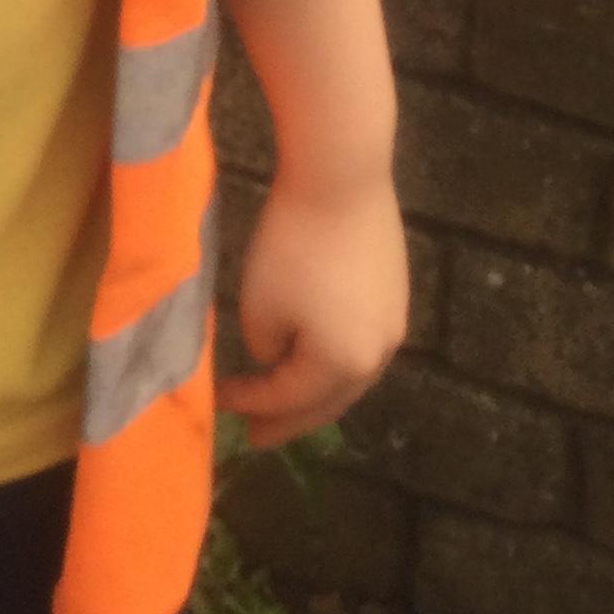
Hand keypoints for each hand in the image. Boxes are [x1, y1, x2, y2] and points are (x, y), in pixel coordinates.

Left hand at [216, 176, 407, 449]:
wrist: (341, 177)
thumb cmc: (292, 246)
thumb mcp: (259, 305)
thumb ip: (266, 348)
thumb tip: (279, 354)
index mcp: (343, 366)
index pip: (288, 399)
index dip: (249, 404)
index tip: (218, 402)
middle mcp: (379, 355)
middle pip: (328, 401)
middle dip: (289, 419)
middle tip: (258, 436)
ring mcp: (394, 323)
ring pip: (350, 375)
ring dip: (315, 392)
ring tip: (288, 403)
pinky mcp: (395, 292)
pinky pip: (361, 343)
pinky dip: (334, 358)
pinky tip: (318, 355)